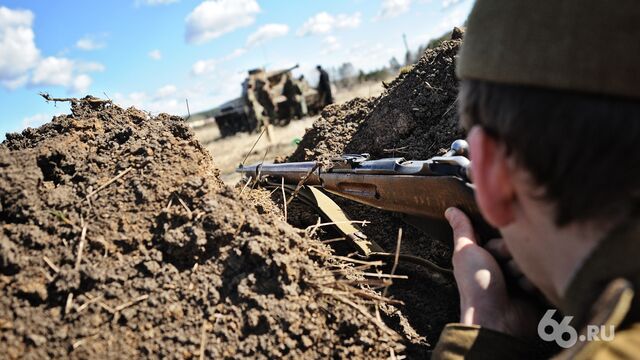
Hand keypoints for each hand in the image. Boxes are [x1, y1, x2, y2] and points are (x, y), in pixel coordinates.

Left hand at [445, 207, 540, 337]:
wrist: (497, 321)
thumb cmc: (476, 287)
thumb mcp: (466, 253)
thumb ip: (463, 230)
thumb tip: (451, 209)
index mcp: (490, 257)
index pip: (506, 237)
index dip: (500, 244)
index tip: (493, 254)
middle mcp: (507, 267)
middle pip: (521, 247)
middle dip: (513, 258)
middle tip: (503, 273)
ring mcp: (524, 280)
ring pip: (534, 261)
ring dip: (524, 273)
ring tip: (514, 287)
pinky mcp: (540, 292)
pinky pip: (546, 277)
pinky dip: (536, 285)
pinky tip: (526, 295)